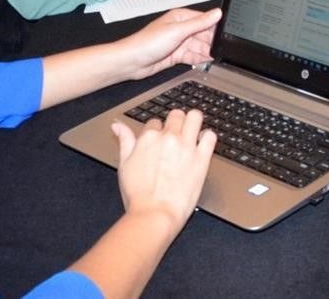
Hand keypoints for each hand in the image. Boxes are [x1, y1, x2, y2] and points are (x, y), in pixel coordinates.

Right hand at [112, 108, 216, 230]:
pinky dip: (207, 136)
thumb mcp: (124, 164)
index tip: (158, 141)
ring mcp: (187, 146)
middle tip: (176, 133)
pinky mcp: (202, 158)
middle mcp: (169, 138)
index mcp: (149, 137)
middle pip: (176, 115)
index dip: (156, 131)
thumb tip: (117, 124)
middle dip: (175, 121)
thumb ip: (124, 140)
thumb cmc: (138, 195)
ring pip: (195, 117)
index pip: (155, 122)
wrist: (155, 214)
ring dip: (193, 121)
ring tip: (192, 131)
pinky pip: (210, 136)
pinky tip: (203, 143)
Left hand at [113, 7, 221, 79]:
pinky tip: (207, 61)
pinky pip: (192, 57)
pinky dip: (200, 59)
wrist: (131, 62)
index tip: (227, 34)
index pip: (204, 20)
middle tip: (224, 49)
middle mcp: (180, 29)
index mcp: (181, 18)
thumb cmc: (148, 43)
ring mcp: (178, 43)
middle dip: (212, 42)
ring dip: (207, 52)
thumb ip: (199, 23)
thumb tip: (217, 13)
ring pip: (199, 47)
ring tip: (218, 57)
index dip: (216, 27)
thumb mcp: (178, 31)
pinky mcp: (176, 56)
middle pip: (203, 35)